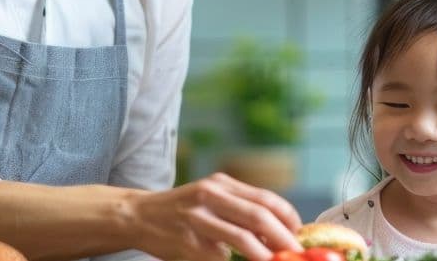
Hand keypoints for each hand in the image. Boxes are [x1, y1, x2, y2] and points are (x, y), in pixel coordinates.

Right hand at [122, 173, 301, 260]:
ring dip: (265, 256)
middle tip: (295, 255)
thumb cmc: (182, 210)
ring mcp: (197, 219)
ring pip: (242, 239)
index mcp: (221, 183)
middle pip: (258, 217)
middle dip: (283, 240)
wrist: (137, 215)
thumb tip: (278, 229)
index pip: (266, 199)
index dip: (289, 218)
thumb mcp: (210, 196)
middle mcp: (210, 195)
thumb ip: (239, 207)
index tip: (299, 234)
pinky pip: (220, 257)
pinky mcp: (187, 243)